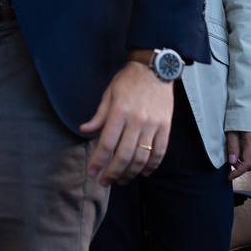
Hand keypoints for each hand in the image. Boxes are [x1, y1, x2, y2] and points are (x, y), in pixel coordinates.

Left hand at [79, 58, 172, 185]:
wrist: (155, 69)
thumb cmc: (129, 80)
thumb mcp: (109, 93)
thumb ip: (99, 115)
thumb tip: (84, 131)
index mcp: (120, 112)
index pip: (107, 143)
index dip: (98, 161)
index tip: (92, 172)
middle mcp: (137, 121)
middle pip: (124, 155)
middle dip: (112, 173)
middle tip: (104, 182)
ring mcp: (153, 125)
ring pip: (141, 157)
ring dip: (130, 173)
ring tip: (121, 180)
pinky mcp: (166, 127)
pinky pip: (159, 151)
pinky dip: (152, 165)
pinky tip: (144, 173)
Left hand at [225, 130, 250, 178]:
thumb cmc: (241, 115)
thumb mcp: (231, 130)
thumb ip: (232, 146)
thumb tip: (232, 161)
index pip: (247, 163)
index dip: (238, 172)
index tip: (230, 176)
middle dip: (243, 168)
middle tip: (233, 161)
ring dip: (247, 163)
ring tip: (238, 155)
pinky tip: (244, 151)